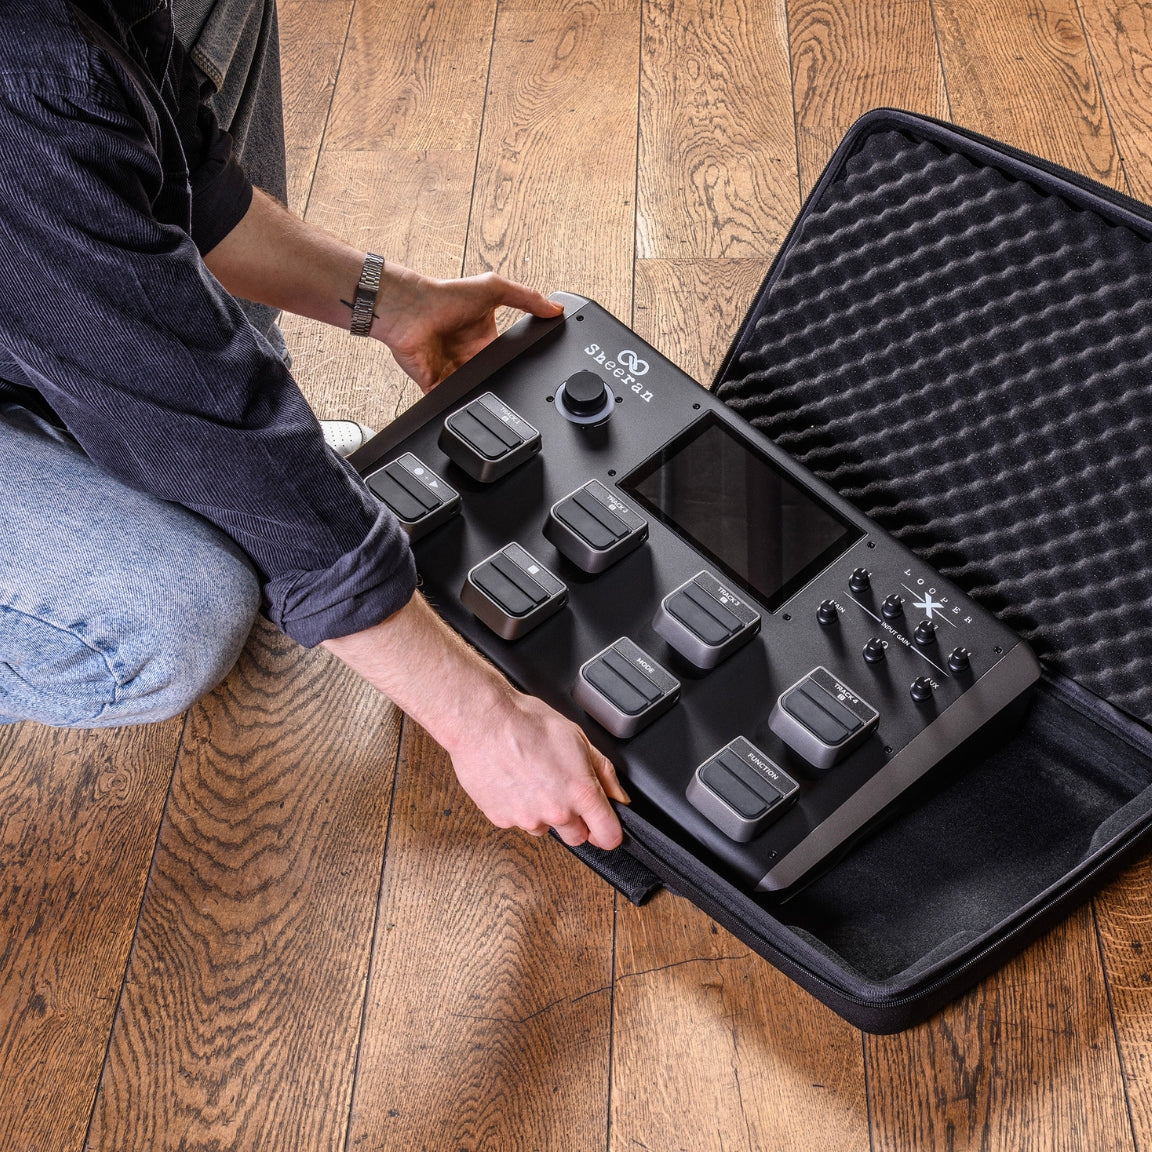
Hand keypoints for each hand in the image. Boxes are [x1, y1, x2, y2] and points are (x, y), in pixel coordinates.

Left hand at [373, 267, 562, 391]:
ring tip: (492, 401)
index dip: (518, 366)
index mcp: (485, 340)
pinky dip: (456, 406)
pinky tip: (466, 407)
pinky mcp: (435, 385)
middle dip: (498, 384)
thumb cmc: (445, 295)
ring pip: (472, 394)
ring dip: (478, 396)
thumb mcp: (494, 289)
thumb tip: (556, 308)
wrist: (411, 310)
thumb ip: (527, 298)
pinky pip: (449, 402)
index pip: (506, 359)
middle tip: (509, 388)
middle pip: (490, 380)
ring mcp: (451, 372)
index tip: (533, 372)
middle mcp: (469, 357)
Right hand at [444, 690, 629, 849]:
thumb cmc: (526, 722)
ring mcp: (527, 818)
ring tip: (532, 779)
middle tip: (562, 790)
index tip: (605, 827)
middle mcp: (556, 811)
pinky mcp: (501, 819)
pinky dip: (517, 807)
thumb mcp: (577, 737)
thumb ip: (603, 772)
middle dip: (575, 820)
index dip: (610, 832)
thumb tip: (618, 795)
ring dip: (543, 813)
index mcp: (580, 792)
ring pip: (544, 828)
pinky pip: (516, 821)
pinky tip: (513, 781)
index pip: (608, 836)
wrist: (482, 722)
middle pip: (577, 837)